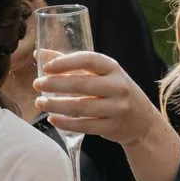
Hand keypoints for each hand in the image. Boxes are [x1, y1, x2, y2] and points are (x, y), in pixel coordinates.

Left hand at [34, 49, 167, 149]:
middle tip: (37, 84)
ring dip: (56, 105)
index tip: (46, 68)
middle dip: (55, 84)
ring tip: (40, 103)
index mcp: (113, 68)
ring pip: (80, 107)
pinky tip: (52, 119)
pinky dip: (65, 123)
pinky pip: (84, 125)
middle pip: (81, 84)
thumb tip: (40, 54)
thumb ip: (72, 64)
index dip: (66, 62)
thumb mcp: (101, 74)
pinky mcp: (112, 127)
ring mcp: (117, 108)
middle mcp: (118, 86)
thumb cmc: (114, 91)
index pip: (88, 60)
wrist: (142, 121)